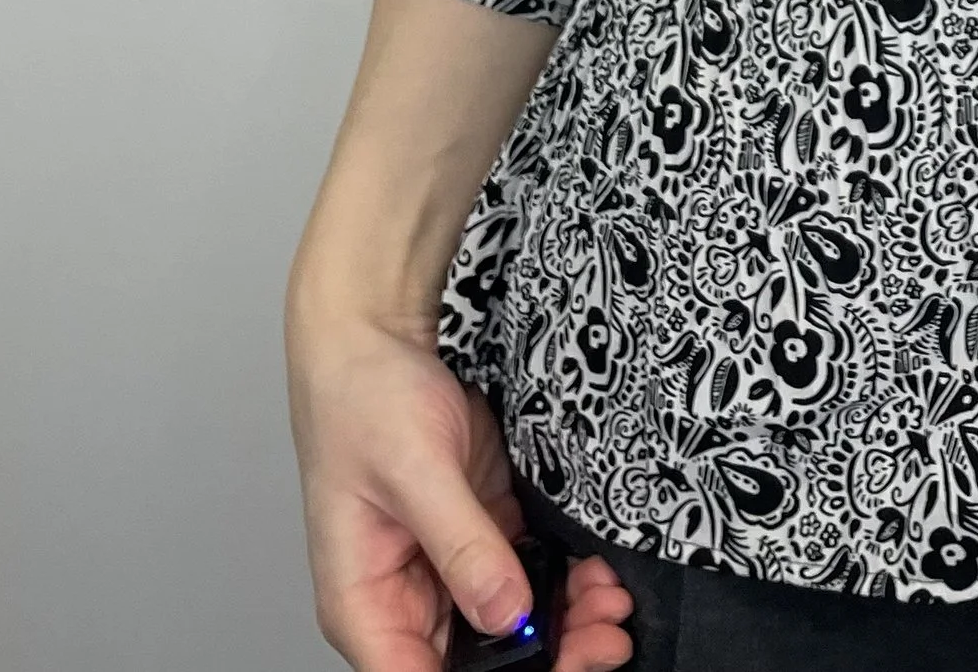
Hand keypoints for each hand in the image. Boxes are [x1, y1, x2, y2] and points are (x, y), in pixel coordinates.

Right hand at [288, 306, 634, 671]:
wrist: (376, 338)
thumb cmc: (363, 400)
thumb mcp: (415, 472)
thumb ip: (461, 545)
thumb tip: (505, 614)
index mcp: (365, 605)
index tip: (556, 666)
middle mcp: (404, 598)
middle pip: (475, 662)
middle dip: (545, 656)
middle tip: (607, 638)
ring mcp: (444, 565)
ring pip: (508, 624)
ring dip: (563, 623)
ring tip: (613, 605)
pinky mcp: (479, 530)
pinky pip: (525, 573)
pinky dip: (562, 581)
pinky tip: (597, 573)